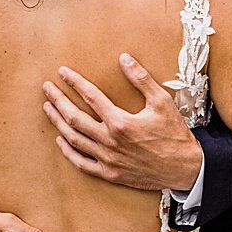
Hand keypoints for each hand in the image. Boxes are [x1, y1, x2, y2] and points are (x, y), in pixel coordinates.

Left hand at [44, 57, 203, 191]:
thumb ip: (141, 79)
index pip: (91, 96)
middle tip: (47, 88)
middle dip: (57, 100)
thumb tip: (124, 58)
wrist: (184, 167)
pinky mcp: (110, 173)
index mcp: (120, 122)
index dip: (75, 82)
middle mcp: (109, 141)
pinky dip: (68, 151)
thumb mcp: (162, 102)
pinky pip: (82, 163)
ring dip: (57, 122)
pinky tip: (61, 140)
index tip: (63, 73)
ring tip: (48, 108)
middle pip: (74, 118)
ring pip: (73, 139)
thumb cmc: (174, 134)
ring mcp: (107, 159)